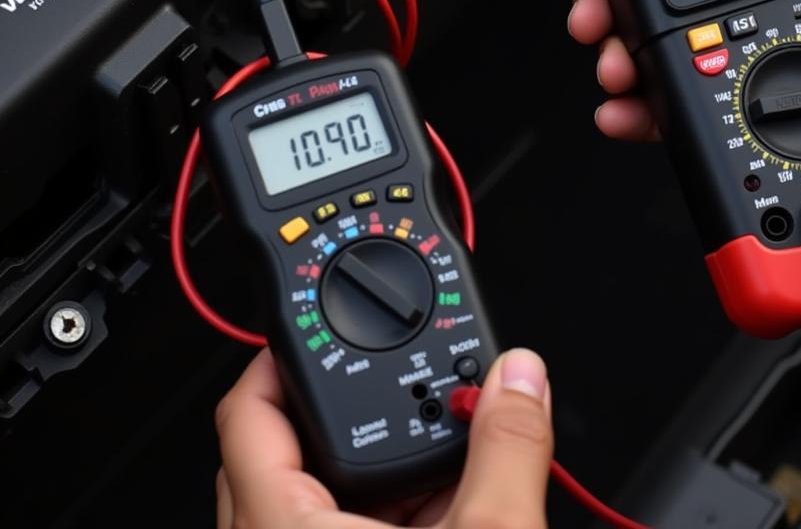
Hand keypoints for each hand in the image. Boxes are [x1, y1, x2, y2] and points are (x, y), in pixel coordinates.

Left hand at [215, 348, 551, 527]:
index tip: (320, 324)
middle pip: (282, 447)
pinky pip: (354, 528)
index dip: (279, 353)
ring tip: (435, 435)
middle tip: (391, 375)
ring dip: (382, 459)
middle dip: (347, 404)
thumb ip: (507, 452)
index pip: (246, 414)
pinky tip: (451, 501)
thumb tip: (520, 379)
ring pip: (320, 496)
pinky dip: (400, 506)